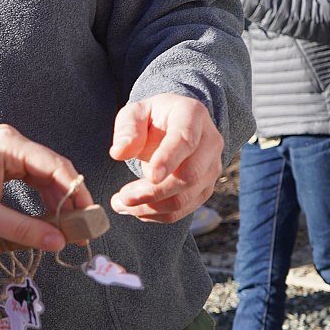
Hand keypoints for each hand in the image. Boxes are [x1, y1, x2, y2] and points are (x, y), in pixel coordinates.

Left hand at [0, 124, 89, 252]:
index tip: (88, 218)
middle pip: (54, 170)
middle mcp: (12, 142)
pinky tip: (49, 219)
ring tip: (68, 229)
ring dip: (57, 201)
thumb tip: (59, 243)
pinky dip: (42, 198)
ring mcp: (7, 151)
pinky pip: (31, 179)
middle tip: (82, 229)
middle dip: (69, 199)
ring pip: (44, 176)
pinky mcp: (1, 163)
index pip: (56, 166)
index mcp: (9, 145)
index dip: (76, 192)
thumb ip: (23, 229)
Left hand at [109, 93, 223, 221]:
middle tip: (122, 197)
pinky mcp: (204, 189)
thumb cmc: (152, 118)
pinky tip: (135, 208)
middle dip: (153, 192)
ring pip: (184, 198)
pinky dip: (155, 214)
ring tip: (121, 203)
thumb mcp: (134, 114)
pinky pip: (181, 210)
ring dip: (150, 207)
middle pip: (189, 175)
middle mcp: (210, 142)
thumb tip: (119, 152)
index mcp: (193, 115)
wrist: (172, 127)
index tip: (150, 177)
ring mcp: (211, 168)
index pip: (186, 140)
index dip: (169, 159)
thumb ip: (127, 130)